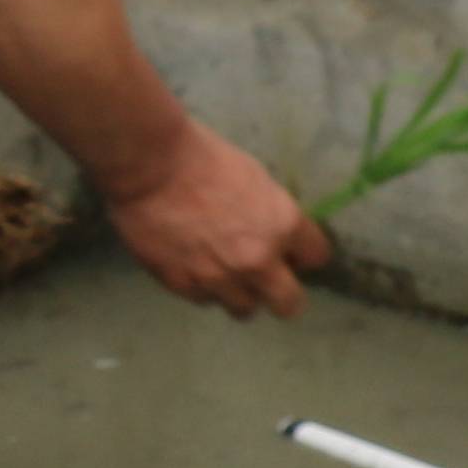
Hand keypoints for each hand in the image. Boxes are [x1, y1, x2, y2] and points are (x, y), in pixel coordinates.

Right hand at [101, 119, 330, 319]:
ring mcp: (221, 279)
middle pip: (289, 304)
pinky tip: (193, 267)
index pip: (317, 257)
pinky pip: (205, 301)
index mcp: (282, 225)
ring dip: (240, 294)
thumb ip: (271, 216)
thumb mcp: (255, 179)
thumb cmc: (204, 158)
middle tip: (270, 283)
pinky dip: (204, 289)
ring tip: (224, 274)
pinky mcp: (185, 287)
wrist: (151, 166)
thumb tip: (273, 236)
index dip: (304, 254)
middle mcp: (258, 261)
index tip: (293, 252)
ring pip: (244, 309)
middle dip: (284, 295)